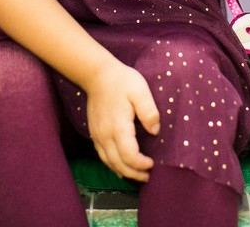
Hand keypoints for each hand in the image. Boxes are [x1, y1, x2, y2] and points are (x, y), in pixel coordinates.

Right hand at [84, 62, 159, 181]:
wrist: (97, 74)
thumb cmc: (122, 81)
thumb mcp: (140, 91)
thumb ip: (149, 111)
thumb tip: (155, 131)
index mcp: (118, 127)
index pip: (129, 156)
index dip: (141, 164)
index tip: (153, 163)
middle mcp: (105, 135)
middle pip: (118, 164)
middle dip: (134, 173)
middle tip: (148, 176)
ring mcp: (97, 135)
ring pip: (109, 162)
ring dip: (123, 171)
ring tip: (137, 175)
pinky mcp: (94, 133)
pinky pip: (102, 155)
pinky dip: (112, 165)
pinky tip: (120, 167)